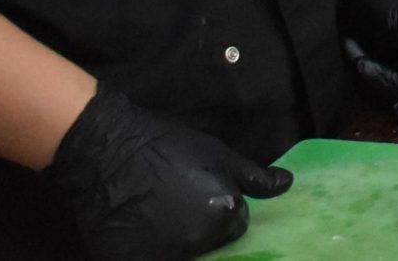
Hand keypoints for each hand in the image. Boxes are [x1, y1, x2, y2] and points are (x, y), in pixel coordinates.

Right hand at [39, 86, 290, 260]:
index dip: (222, 209)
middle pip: (211, 245)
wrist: (109, 152)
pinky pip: (154, 259)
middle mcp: (198, 243)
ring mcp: (165, 257)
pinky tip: (141, 229)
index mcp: (224, 217)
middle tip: (178, 204)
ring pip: (186, 255)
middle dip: (202, 228)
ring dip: (177, 241)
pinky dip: (151, 249)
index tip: (201, 194)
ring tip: (160, 216)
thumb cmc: (167, 148)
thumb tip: (288, 184)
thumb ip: (255, 177)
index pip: (237, 227)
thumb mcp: (218, 155)